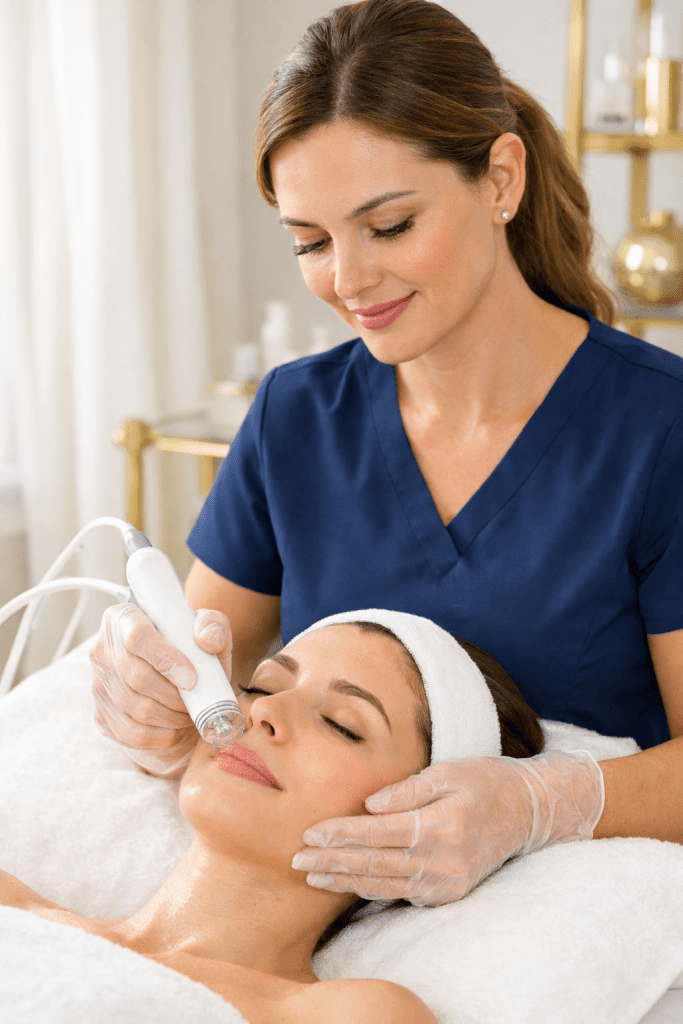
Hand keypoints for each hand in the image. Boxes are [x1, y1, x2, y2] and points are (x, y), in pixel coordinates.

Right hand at [90, 604, 232, 776]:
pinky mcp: (101, 714)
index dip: (166, 659)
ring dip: (171, 717)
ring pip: (136, 709)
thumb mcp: (210, 633)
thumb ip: (213, 627)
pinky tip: (174, 728)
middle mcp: (103, 649)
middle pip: (137, 677)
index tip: (192, 678)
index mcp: (124, 618)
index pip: (137, 637)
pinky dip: (160, 736)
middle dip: (174, 695)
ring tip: (187, 713)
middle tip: (194, 700)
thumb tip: (204, 640)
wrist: (176, 684)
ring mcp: (98, 683)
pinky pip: (131, 733)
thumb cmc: (193, 654)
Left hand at [291, 751, 603, 905]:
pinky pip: (401, 892)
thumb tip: (369, 805)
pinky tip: (345, 882)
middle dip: (333, 863)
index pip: (380, 833)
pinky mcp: (448, 892)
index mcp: (443, 825)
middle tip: (297, 860)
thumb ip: (408, 789)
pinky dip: (370, 888)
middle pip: (377, 864)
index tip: (311, 832)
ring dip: (345, 880)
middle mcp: (445, 860)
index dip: (343, 834)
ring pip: (385, 884)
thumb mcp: (449, 771)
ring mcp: (448, 882)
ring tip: (312, 876)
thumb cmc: (484, 780)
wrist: (527, 811)